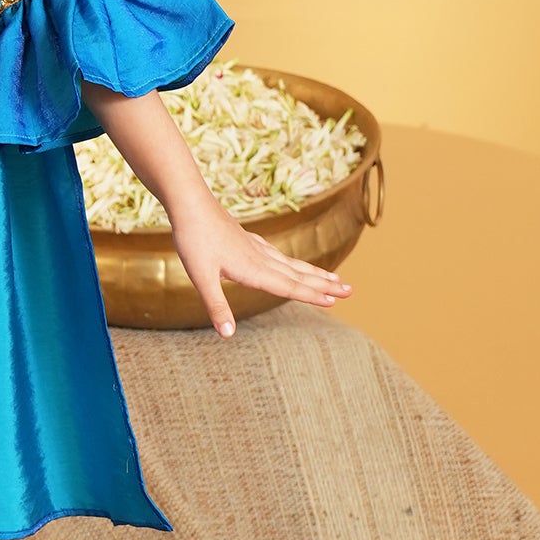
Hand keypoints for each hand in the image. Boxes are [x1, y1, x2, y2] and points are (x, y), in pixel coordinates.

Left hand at [168, 194, 350, 338]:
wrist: (189, 204)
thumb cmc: (193, 240)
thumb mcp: (200, 278)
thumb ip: (216, 306)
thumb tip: (227, 335)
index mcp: (253, 269)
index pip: (289, 286)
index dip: (312, 295)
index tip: (335, 301)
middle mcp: (260, 258)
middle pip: (298, 275)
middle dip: (324, 284)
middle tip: (350, 291)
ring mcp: (255, 247)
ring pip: (291, 263)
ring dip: (313, 273)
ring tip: (333, 277)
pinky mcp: (247, 240)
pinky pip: (277, 255)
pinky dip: (291, 262)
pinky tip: (289, 262)